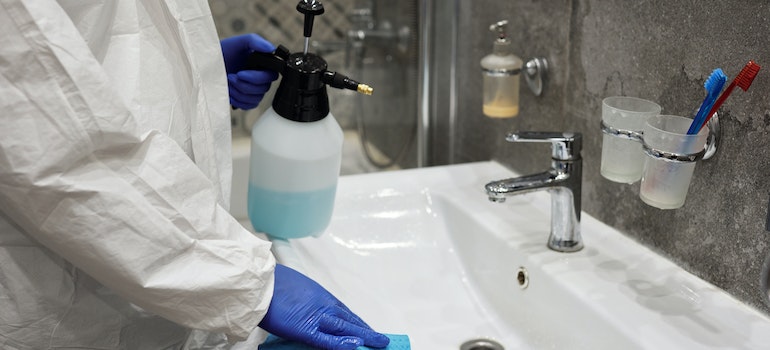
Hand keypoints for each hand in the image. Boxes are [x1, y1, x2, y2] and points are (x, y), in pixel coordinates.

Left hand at [220, 33, 278, 109]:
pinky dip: (237, 100)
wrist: (208, 64)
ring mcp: (255, 91)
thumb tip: (271, 49)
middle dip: (243, 84)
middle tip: (230, 76)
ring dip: (238, 91)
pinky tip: (229, 92)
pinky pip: (249, 106)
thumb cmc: (224, 52)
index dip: (257, 77)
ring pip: (255, 98)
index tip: (240, 73)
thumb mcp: (239, 42)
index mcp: (263, 65)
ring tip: (228, 82)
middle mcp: (261, 79)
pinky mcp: (247, 100)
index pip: (271, 76)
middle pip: (263, 89)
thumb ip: (255, 41)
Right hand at [259, 264, 389, 349]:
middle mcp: (323, 305)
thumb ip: (308, 302)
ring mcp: (316, 316)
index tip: (368, 329)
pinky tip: (356, 344)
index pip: (345, 312)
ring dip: (364, 335)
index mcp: (320, 296)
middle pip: (350, 319)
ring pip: (345, 327)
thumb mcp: (296, 290)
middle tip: (382, 339)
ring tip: (380, 343)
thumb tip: (309, 309)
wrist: (258, 282)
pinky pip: (326, 338)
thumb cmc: (272, 283)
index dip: (358, 322)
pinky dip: (341, 343)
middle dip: (366, 330)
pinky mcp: (305, 328)